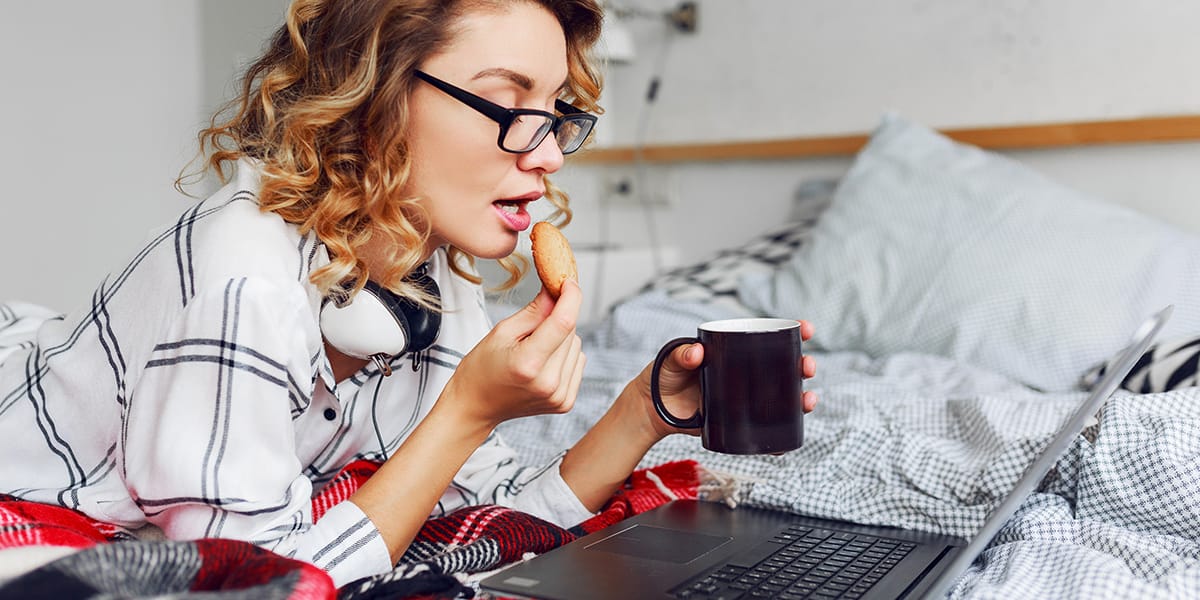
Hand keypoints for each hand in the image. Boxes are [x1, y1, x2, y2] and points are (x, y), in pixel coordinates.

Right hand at [440, 281, 586, 428]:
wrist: (476, 407)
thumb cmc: (481, 369)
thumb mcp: (501, 332)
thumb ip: (534, 311)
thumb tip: (556, 289)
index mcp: (529, 364)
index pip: (563, 322)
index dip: (570, 297)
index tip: (568, 281)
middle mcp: (549, 383)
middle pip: (570, 332)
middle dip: (556, 319)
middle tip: (531, 327)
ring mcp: (559, 396)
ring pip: (577, 345)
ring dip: (561, 339)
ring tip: (532, 350)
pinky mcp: (565, 402)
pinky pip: (577, 362)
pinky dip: (564, 355)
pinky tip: (542, 363)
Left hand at [632, 320, 817, 440]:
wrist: (652, 410)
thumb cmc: (662, 377)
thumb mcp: (670, 360)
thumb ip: (680, 354)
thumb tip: (697, 353)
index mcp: (734, 351)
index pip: (769, 337)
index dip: (793, 332)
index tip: (807, 329)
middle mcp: (745, 372)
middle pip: (784, 367)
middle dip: (803, 365)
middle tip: (807, 367)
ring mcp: (745, 397)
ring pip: (782, 397)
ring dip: (802, 398)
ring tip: (808, 401)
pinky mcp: (740, 421)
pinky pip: (766, 427)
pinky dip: (780, 434)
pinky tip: (788, 441)